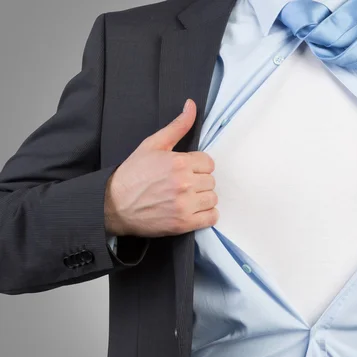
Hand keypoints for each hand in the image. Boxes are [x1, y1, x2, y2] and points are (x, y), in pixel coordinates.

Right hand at [104, 99, 218, 236]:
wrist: (114, 205)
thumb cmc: (132, 174)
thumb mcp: (152, 145)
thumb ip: (177, 126)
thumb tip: (191, 105)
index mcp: (179, 162)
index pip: (209, 163)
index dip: (198, 167)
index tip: (186, 171)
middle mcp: (184, 183)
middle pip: (211, 181)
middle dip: (199, 182)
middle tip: (182, 186)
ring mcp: (185, 204)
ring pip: (213, 198)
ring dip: (203, 199)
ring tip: (186, 198)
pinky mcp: (184, 223)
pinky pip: (212, 217)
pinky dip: (206, 215)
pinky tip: (192, 211)